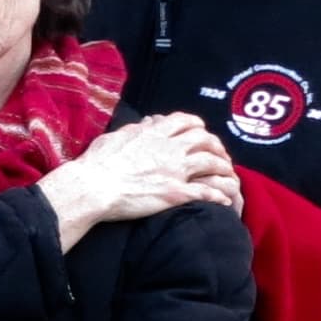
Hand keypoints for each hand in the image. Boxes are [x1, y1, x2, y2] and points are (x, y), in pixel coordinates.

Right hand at [38, 113, 237, 248]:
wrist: (92, 188)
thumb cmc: (96, 164)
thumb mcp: (114, 137)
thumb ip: (134, 130)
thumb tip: (146, 125)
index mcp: (154, 133)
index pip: (186, 121)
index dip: (198, 126)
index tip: (200, 132)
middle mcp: (169, 148)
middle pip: (205, 140)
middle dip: (217, 146)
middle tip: (219, 155)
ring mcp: (174, 171)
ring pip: (212, 163)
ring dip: (223, 168)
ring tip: (229, 175)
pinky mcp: (174, 194)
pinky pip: (206, 192)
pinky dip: (218, 194)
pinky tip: (224, 200)